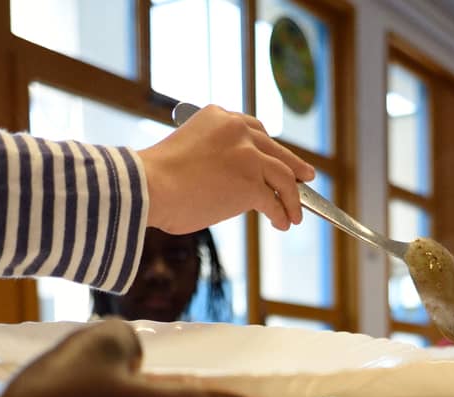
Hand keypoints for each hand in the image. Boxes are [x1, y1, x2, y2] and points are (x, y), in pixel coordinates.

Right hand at [138, 106, 315, 232]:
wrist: (148, 187)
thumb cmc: (155, 178)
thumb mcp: (187, 151)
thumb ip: (213, 157)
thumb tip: (232, 185)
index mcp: (219, 117)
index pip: (254, 130)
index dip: (269, 148)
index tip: (279, 159)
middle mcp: (237, 131)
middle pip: (275, 149)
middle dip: (294, 166)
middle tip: (306, 177)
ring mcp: (247, 156)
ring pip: (283, 176)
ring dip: (292, 198)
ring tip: (295, 214)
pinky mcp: (251, 184)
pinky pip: (274, 201)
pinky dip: (281, 214)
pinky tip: (282, 223)